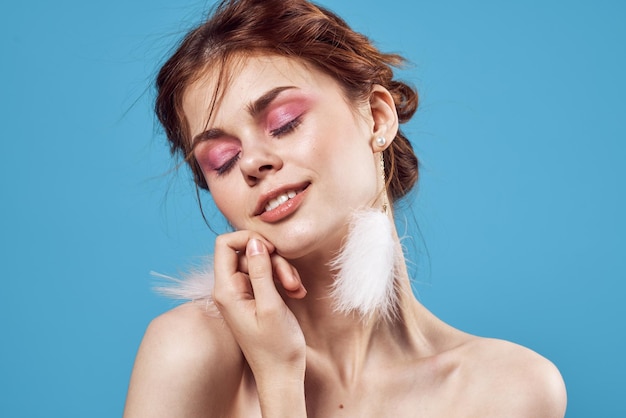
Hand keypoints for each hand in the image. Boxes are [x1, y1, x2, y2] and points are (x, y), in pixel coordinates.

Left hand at [213, 231, 306, 394]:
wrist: (282, 375)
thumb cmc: (276, 347)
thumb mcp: (271, 306)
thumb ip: (261, 271)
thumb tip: (255, 242)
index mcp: (226, 291)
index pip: (225, 244)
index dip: (248, 239)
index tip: (272, 250)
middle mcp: (229, 290)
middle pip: (246, 252)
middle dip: (272, 260)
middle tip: (291, 281)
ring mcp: (242, 294)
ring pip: (260, 263)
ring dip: (282, 271)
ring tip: (296, 290)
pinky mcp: (255, 298)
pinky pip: (267, 276)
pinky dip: (283, 280)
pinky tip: (296, 294)